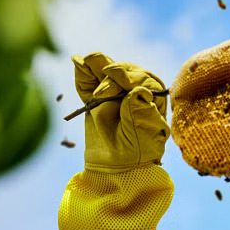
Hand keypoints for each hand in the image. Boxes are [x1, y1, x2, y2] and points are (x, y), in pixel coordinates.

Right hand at [73, 52, 169, 171]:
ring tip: (86, 60)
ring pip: (105, 72)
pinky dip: (83, 73)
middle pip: (123, 72)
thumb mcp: (142, 137)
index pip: (143, 79)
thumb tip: (139, 90)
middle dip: (111, 77)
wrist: (114, 168)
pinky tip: (77, 62)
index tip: (114, 80)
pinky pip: (88, 82)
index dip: (128, 77)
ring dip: (96, 64)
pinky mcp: (95, 99)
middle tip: (100, 95)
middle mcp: (135, 91)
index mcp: (152, 99)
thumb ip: (141, 113)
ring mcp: (114, 93)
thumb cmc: (136, 154)